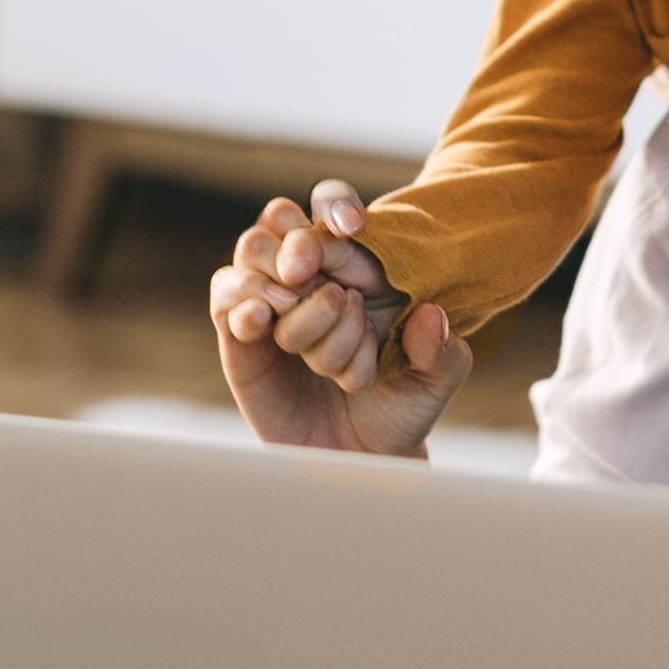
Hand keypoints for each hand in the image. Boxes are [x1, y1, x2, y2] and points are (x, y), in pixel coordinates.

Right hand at [210, 188, 465, 456]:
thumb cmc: (398, 409)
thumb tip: (430, 317)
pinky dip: (240, 304)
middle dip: (300, 243)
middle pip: (283, 222)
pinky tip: (262, 320)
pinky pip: (225, 300)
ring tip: (292, 313)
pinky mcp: (241, 336)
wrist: (358, 460)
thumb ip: (443, 354)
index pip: (335, 212)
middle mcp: (310, 276)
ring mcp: (272, 302)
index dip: (337, 208)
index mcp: (359, 268)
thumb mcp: (434, 384)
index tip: (353, 229)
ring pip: (252, 257)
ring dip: (274, 284)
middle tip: (311, 277)